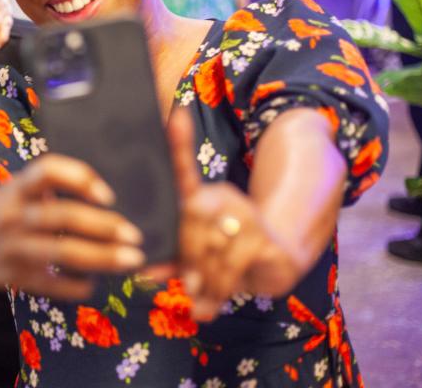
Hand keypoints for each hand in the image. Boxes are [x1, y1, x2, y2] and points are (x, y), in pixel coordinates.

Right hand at [0, 154, 144, 299]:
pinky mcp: (14, 276)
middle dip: (104, 226)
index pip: (47, 171)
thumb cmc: (0, 209)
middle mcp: (12, 216)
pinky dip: (77, 286)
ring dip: (102, 257)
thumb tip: (106, 194)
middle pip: (63, 217)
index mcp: (15, 188)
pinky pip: (52, 285)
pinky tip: (94, 284)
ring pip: (63, 253)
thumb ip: (48, 187)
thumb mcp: (16, 188)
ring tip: (132, 259)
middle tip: (136, 235)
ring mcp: (12, 248)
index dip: (80, 178)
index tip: (108, 194)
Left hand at [167, 110, 271, 320]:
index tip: (177, 115)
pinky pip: (231, 265)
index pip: (185, 169)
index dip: (180, 142)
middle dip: (186, 257)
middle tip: (187, 283)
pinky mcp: (264, 240)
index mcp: (202, 197)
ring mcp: (246, 216)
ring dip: (203, 278)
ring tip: (200, 298)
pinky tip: (209, 307)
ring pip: (210, 247)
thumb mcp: (194, 255)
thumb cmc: (225, 255)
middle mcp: (224, 199)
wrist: (278, 260)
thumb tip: (142, 272)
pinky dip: (218, 290)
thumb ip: (169, 259)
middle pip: (191, 221)